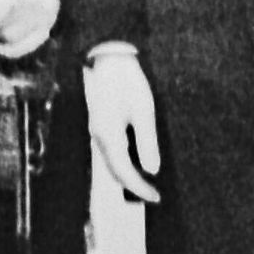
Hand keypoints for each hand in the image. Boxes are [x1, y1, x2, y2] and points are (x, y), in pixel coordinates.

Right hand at [80, 43, 159, 212]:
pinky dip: (123, 161)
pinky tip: (135, 160)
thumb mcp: (144, 110)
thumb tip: (152, 170)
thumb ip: (147, 141)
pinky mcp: (100, 123)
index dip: (139, 188)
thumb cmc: (128, 81)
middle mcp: (99, 136)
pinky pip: (110, 150)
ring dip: (127, 174)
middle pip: (114, 170)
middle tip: (153, 194)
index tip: (156, 197)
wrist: (108, 56)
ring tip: (146, 182)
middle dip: (133, 185)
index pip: (124, 172)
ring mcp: (97, 129)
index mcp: (109, 135)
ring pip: (111, 161)